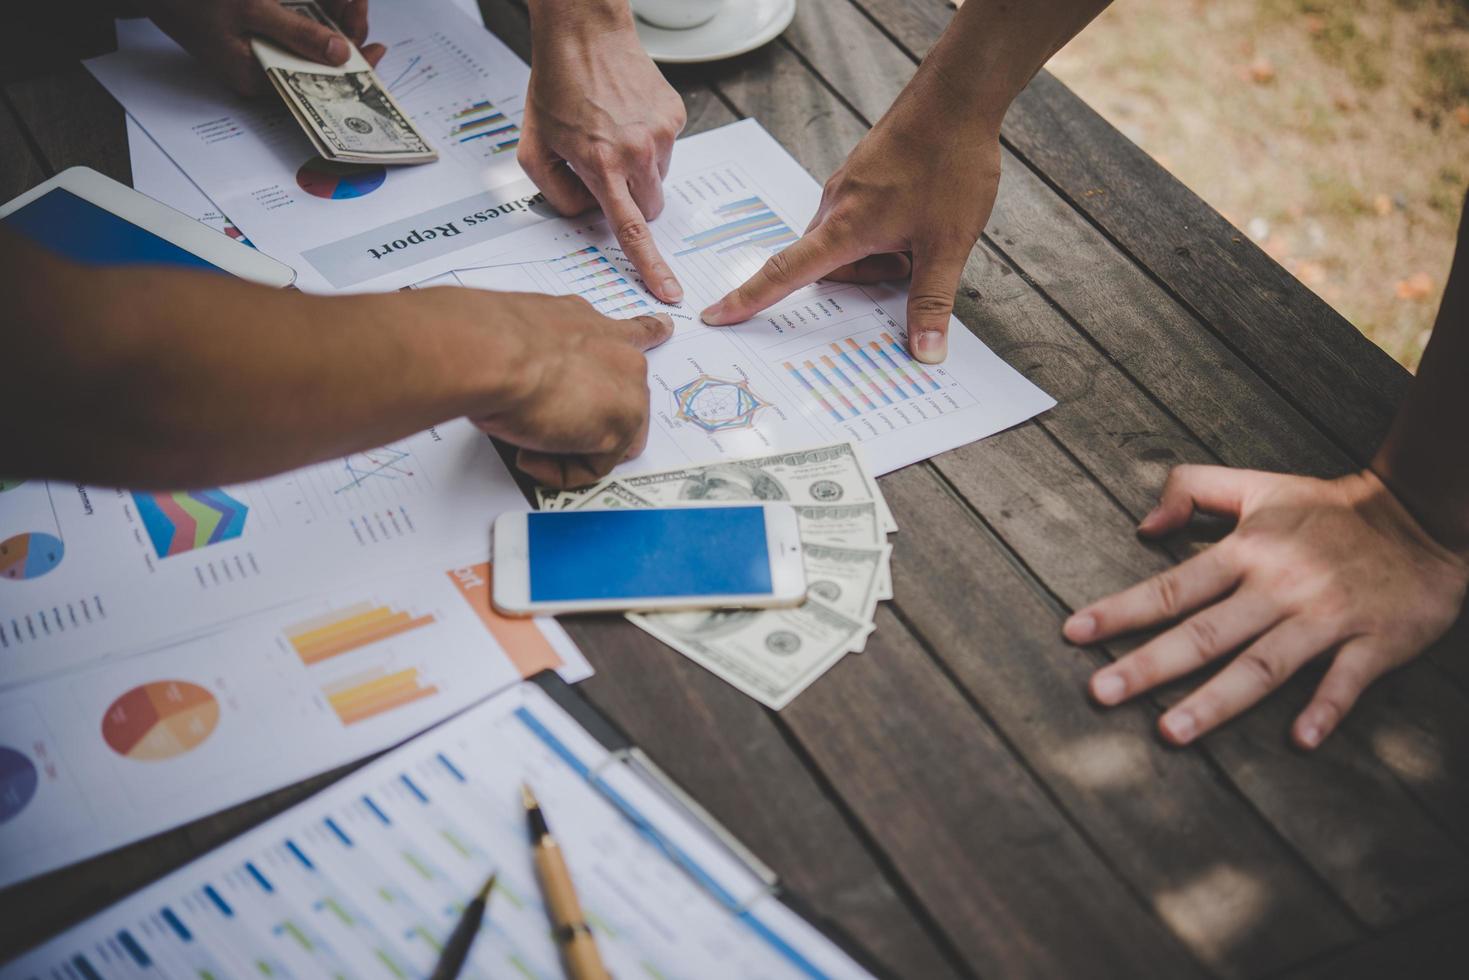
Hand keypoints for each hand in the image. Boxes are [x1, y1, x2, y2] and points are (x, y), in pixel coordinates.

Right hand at [138, 0, 384, 95]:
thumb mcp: (249, 9)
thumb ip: (296, 33)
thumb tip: (342, 55)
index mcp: (258, 80)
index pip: (318, 87)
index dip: (353, 71)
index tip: (377, 49)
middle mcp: (262, 73)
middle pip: (318, 64)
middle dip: (346, 35)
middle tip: (360, 6)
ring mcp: (258, 54)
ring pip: (309, 44)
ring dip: (331, 20)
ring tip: (350, 0)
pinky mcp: (255, 35)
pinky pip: (292, 30)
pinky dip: (311, 14)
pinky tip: (330, 2)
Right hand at [466, 294, 673, 487]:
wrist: (493, 352)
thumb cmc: (492, 340)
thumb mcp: (521, 336)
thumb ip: (540, 353)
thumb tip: (530, 379)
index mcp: (591, 325)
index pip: (628, 331)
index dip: (647, 333)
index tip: (664, 328)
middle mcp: (618, 354)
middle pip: (621, 402)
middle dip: (588, 424)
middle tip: (544, 426)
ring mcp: (627, 390)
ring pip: (610, 439)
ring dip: (569, 449)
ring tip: (530, 434)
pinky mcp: (620, 427)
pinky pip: (593, 467)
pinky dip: (557, 470)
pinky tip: (530, 449)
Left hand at [519, 15, 685, 302]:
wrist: (585, 32)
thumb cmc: (556, 85)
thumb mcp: (532, 148)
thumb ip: (555, 195)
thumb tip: (586, 215)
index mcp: (600, 163)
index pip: (630, 229)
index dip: (650, 266)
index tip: (669, 291)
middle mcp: (637, 150)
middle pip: (649, 208)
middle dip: (629, 203)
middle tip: (603, 173)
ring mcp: (661, 133)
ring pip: (657, 180)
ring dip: (637, 171)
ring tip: (611, 135)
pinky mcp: (675, 116)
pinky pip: (665, 150)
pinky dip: (646, 144)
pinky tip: (625, 119)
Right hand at [700, 71, 1000, 363]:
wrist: (957, 96)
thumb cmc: (950, 165)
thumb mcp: (947, 245)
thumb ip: (931, 302)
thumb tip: (925, 354)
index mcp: (844, 227)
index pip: (783, 273)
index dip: (748, 299)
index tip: (714, 315)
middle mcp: (835, 205)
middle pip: (825, 264)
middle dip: (864, 276)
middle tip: (912, 262)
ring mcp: (847, 186)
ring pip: (846, 241)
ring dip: (878, 252)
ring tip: (923, 235)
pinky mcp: (862, 173)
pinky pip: (859, 216)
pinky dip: (884, 229)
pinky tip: (921, 215)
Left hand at [1065, 465, 1468, 748]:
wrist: (1423, 516)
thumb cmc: (1328, 508)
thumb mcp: (1258, 485)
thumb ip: (1192, 489)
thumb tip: (1143, 525)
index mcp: (1247, 551)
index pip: (1172, 586)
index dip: (1120, 610)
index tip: (1074, 632)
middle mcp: (1279, 586)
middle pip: (1204, 632)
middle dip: (1149, 664)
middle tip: (1100, 693)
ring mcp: (1326, 617)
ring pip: (1263, 664)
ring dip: (1216, 700)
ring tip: (1171, 732)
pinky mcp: (1375, 642)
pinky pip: (1347, 680)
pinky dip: (1326, 707)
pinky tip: (1300, 739)